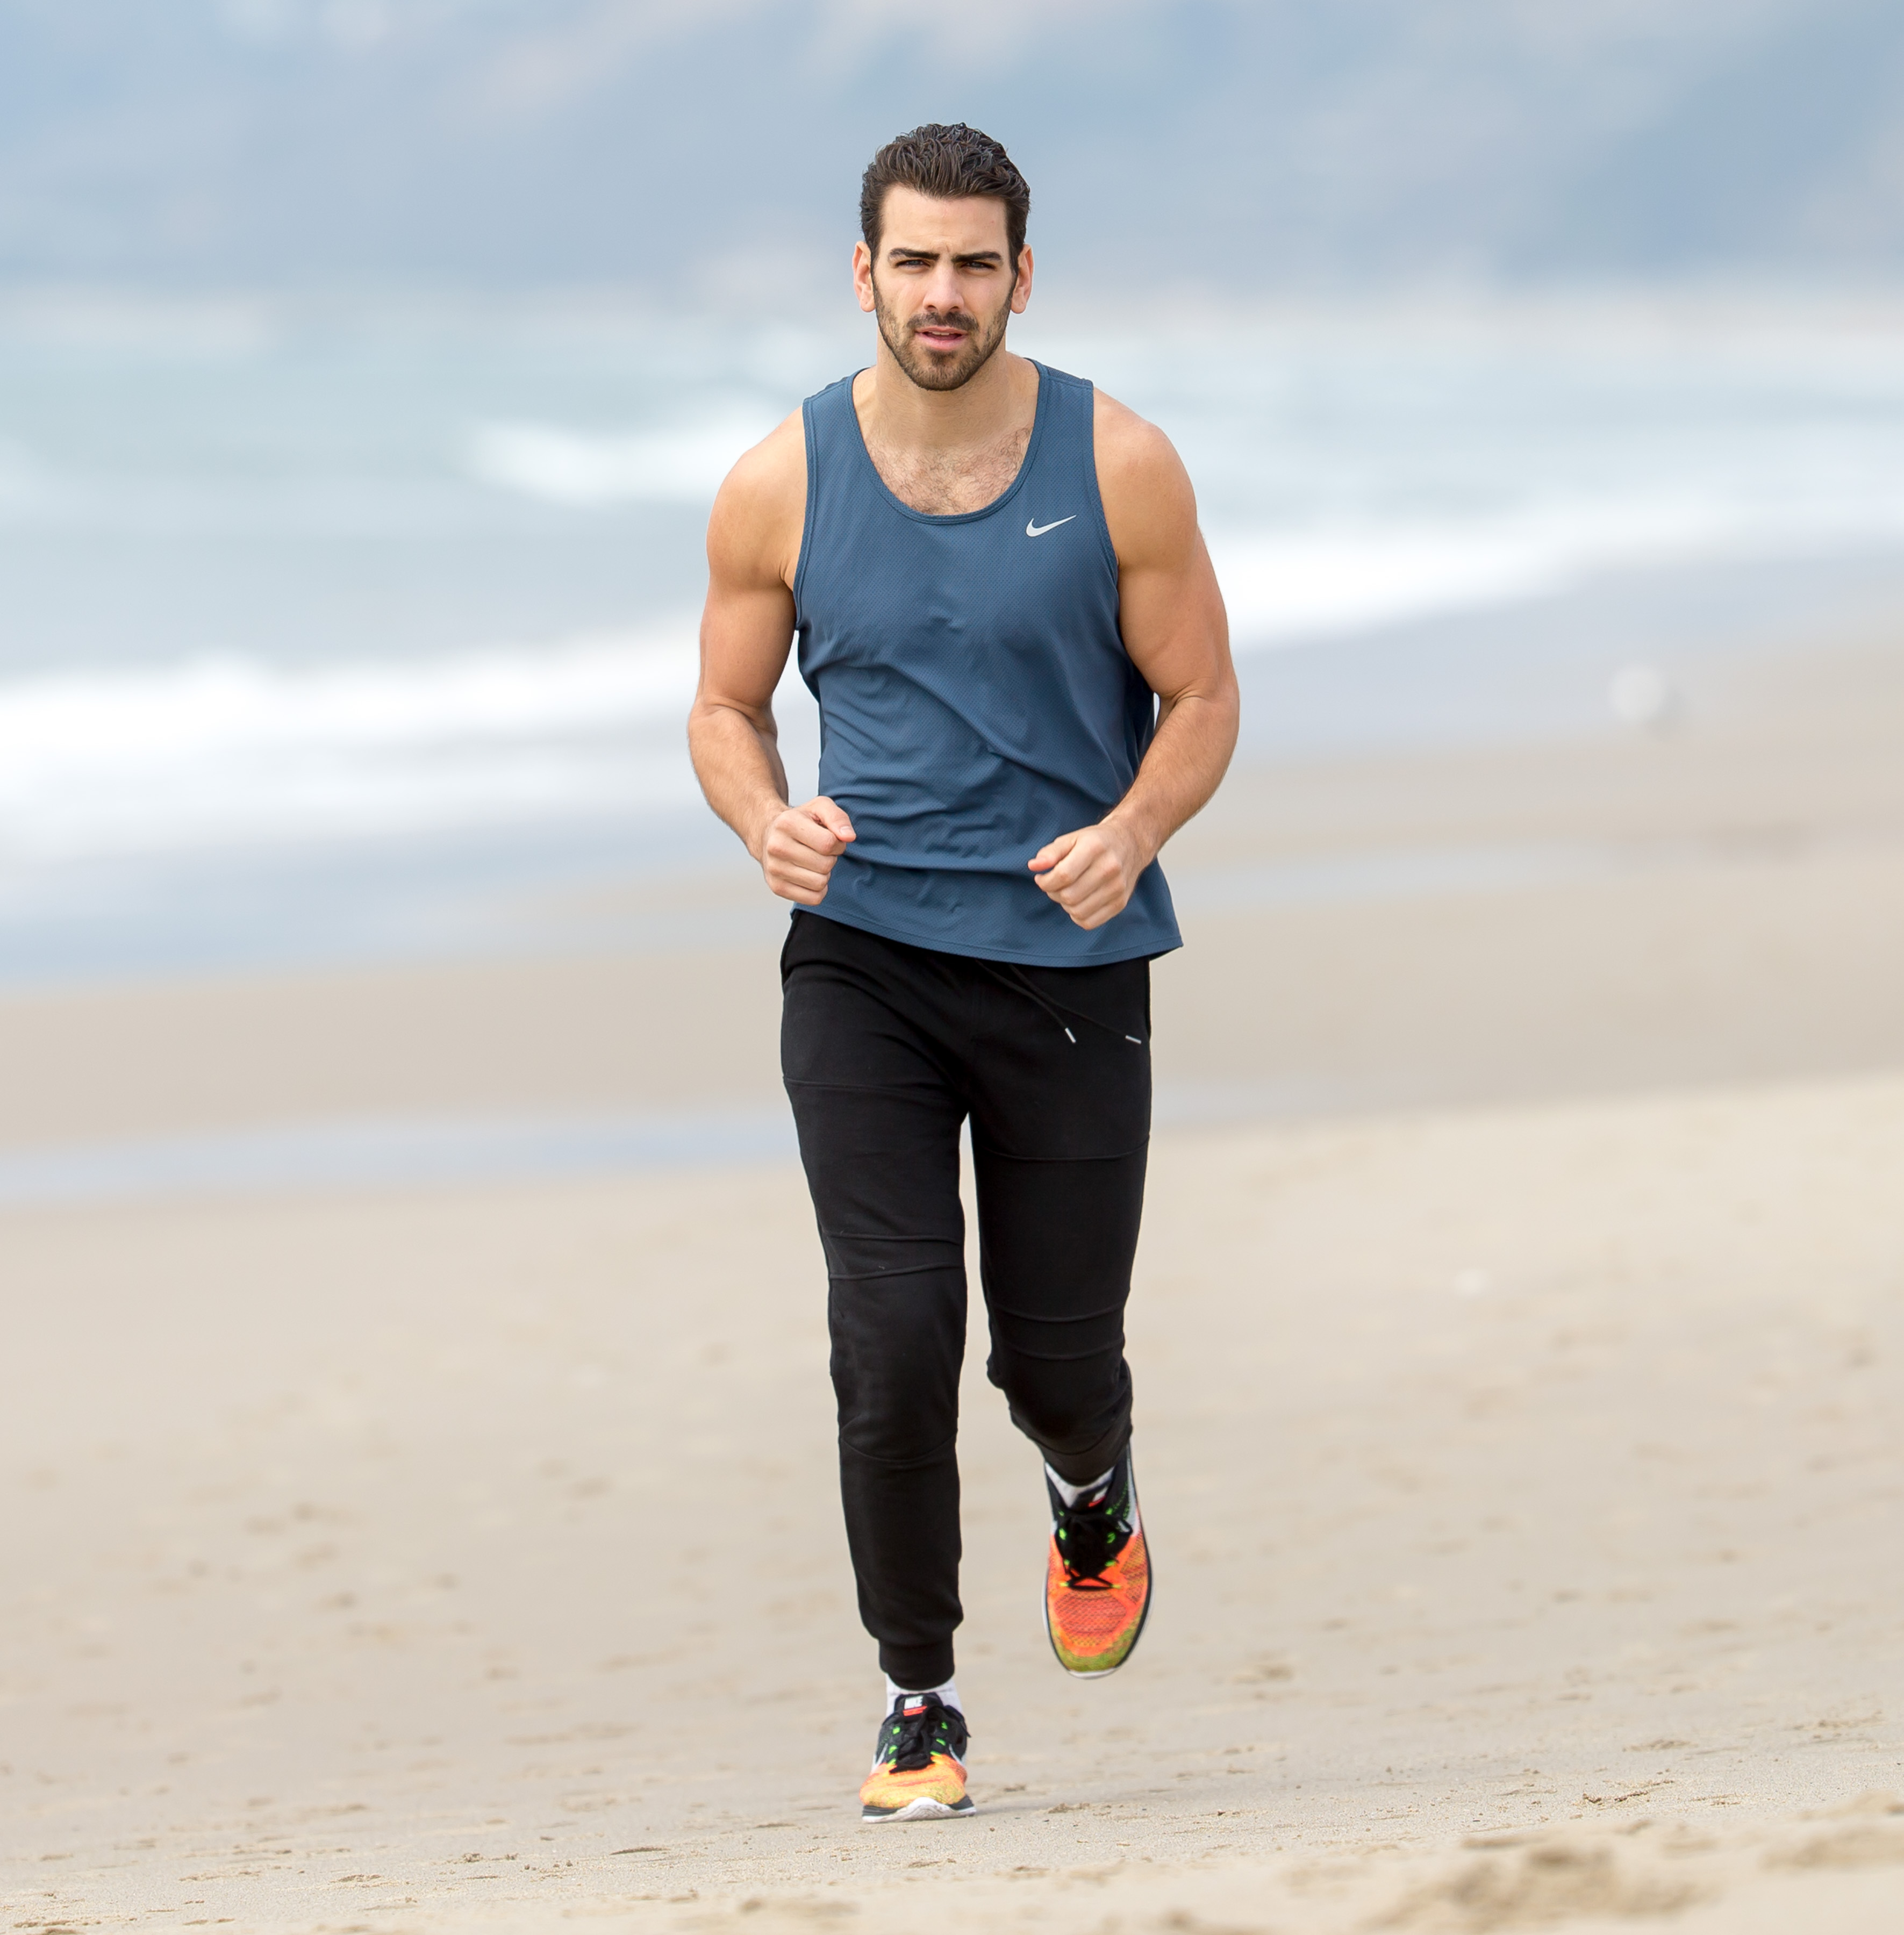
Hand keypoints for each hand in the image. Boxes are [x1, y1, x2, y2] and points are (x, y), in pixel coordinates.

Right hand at [757, 796, 855, 904]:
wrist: (768, 834)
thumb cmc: (799, 820)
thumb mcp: (820, 807)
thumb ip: (838, 818)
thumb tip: (848, 837)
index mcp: (787, 823)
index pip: (828, 843)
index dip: (837, 843)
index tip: (830, 839)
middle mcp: (776, 847)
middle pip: (825, 865)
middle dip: (830, 858)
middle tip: (820, 851)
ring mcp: (774, 869)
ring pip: (820, 883)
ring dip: (824, 874)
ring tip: (814, 861)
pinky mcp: (776, 887)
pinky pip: (813, 899)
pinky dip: (818, 889)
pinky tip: (810, 875)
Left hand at [1028, 821, 1147, 929]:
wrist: (1130, 843)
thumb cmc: (1095, 842)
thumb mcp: (1071, 839)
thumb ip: (1050, 852)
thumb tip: (1034, 866)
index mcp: (1094, 848)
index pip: (1063, 875)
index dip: (1045, 882)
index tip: (1042, 878)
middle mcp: (1109, 868)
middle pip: (1069, 896)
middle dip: (1054, 893)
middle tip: (1055, 885)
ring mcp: (1117, 888)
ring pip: (1078, 911)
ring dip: (1065, 905)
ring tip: (1067, 891)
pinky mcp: (1121, 902)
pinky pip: (1090, 922)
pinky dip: (1078, 916)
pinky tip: (1079, 902)